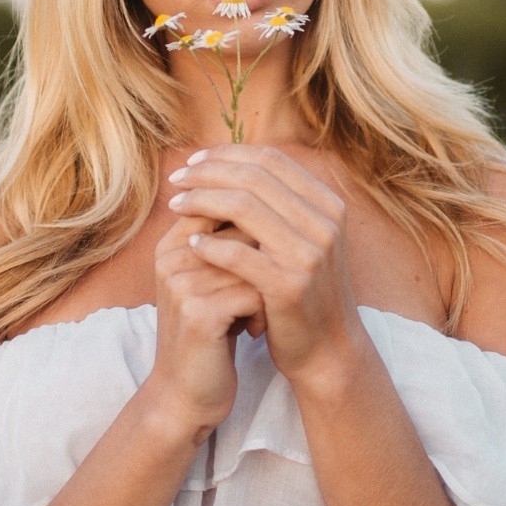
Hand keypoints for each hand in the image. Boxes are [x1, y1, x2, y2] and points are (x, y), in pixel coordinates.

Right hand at [141, 212, 263, 442]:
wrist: (186, 394)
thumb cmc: (211, 334)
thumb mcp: (213, 282)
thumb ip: (229, 242)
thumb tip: (273, 200)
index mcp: (172, 243)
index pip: (224, 204)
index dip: (257, 231)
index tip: (264, 266)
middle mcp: (172, 257)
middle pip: (243, 229)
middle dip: (264, 261)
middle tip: (261, 296)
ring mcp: (182, 283)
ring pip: (253, 260)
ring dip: (267, 289)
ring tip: (258, 315)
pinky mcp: (198, 313)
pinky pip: (255, 291)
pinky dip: (265, 312)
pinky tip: (255, 331)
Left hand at [165, 145, 361, 392]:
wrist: (329, 350)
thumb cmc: (306, 291)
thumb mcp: (305, 240)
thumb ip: (280, 204)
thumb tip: (228, 162)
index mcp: (328, 204)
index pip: (270, 159)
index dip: (227, 154)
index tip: (193, 161)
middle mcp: (324, 223)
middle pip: (253, 177)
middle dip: (207, 173)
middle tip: (176, 179)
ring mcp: (309, 254)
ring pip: (243, 207)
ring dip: (201, 201)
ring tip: (176, 206)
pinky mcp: (288, 285)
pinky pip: (237, 253)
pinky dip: (209, 244)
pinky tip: (190, 244)